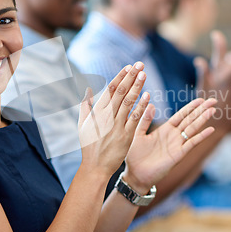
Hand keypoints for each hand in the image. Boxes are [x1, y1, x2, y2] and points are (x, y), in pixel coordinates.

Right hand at [78, 62, 149, 177]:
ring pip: (129, 102)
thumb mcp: (82, 125)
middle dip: (131, 76)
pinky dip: (141, 106)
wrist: (95, 167)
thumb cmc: (89, 146)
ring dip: (137, 86)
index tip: (129, 67)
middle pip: (121, 92)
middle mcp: (107, 116)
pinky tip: (147, 95)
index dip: (120, 77)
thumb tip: (88, 90)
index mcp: (97, 112)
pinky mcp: (126, 136)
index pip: (110, 89)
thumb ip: (85, 106)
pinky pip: (135, 118)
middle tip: (140, 64)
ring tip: (144, 74)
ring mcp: (117, 126)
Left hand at [122, 98, 216, 192]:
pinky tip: (210, 129)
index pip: (181, 115)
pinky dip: (201, 136)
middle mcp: (173, 136)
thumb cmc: (135, 156)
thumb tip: (151, 104)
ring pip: (193, 129)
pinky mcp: (178, 155)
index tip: (201, 99)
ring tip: (213, 110)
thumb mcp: (138, 134)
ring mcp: (177, 145)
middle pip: (190, 120)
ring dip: (203, 119)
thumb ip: (145, 120)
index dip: (191, 107)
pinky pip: (191, 143)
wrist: (135, 175)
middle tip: (213, 101)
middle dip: (201, 110)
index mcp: (165, 130)